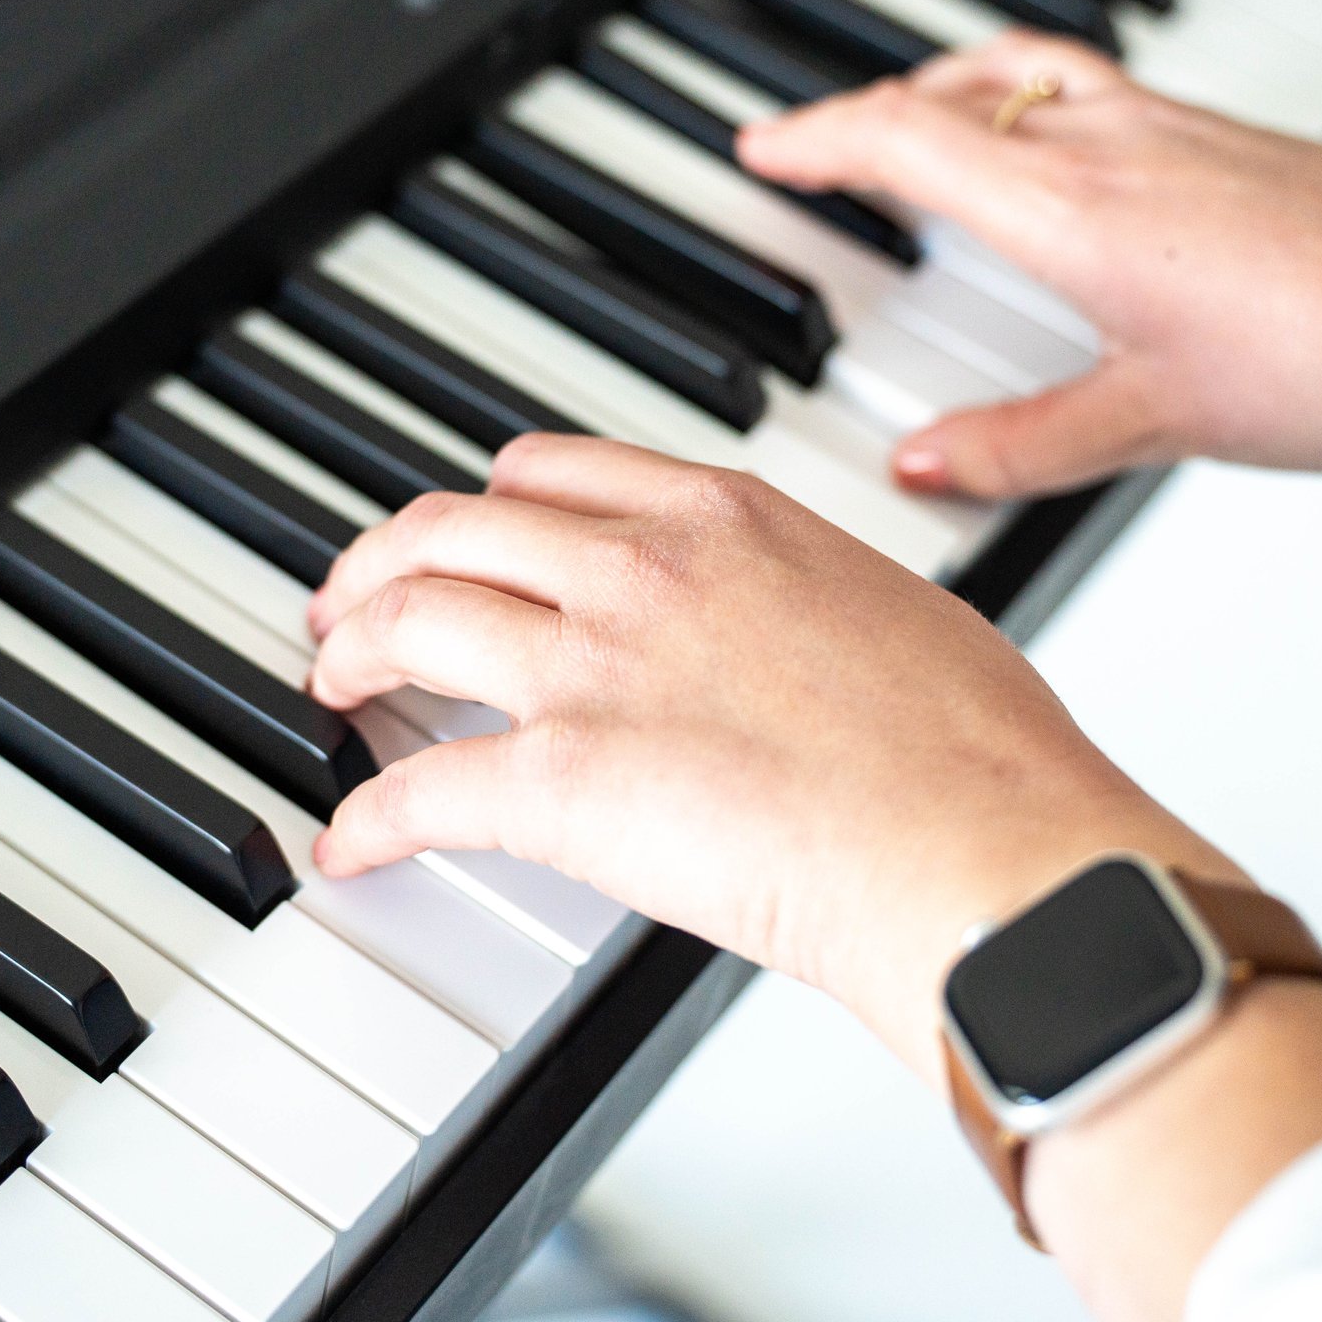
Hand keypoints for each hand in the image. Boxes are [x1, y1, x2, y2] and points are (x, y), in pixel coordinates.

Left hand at [304, 435, 1321, 1321]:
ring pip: (412, 620)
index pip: (555, 474)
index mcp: (727, 517)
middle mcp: (643, 567)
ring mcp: (595, 665)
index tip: (468, 530)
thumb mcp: (896, 615)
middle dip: (385, 559)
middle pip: (455, 528)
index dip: (486, 506)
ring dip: (353, 652)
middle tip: (358, 600)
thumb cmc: (981, 755)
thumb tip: (802, 635)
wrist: (987, 847)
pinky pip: (420, 791)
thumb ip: (813, 602)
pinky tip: (350, 843)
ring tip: (334, 684)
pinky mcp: (561, 781)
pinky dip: (369, 819)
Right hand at [737, 31, 1321, 500]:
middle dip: (866, 114)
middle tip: (816, 151)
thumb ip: (1024, 444)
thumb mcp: (1158, 422)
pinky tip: (1053, 168)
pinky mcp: (1227, 140)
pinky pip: (1087, 90)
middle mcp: (1118, 145)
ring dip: (947, 94)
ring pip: (1023, 76)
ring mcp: (1177, 129)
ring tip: (912, 137)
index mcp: (1077, 206)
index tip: (763, 147)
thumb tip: (925, 461)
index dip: (819, 138)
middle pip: (953, 91)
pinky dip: (1026, 107)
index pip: (907, 139)